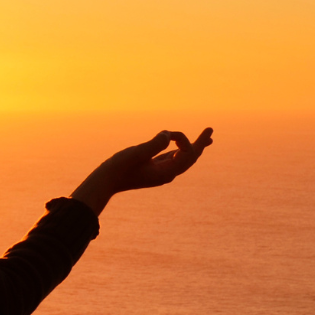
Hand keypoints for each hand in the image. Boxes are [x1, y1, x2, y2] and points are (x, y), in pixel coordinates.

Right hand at [71, 128, 213, 215]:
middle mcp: (167, 174)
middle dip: (200, 144)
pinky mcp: (152, 170)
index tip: (170, 134)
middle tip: (210, 131)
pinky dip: (179, 151)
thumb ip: (155, 143)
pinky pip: (171, 160)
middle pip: (190, 158)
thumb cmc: (119, 168)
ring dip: (192, 148)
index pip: (187, 154)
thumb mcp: (137, 153)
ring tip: (206, 140)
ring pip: (182, 159)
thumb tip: (167, 135)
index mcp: (167, 172)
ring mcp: (160, 173)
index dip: (185, 140)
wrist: (104, 183)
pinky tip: (180, 149)